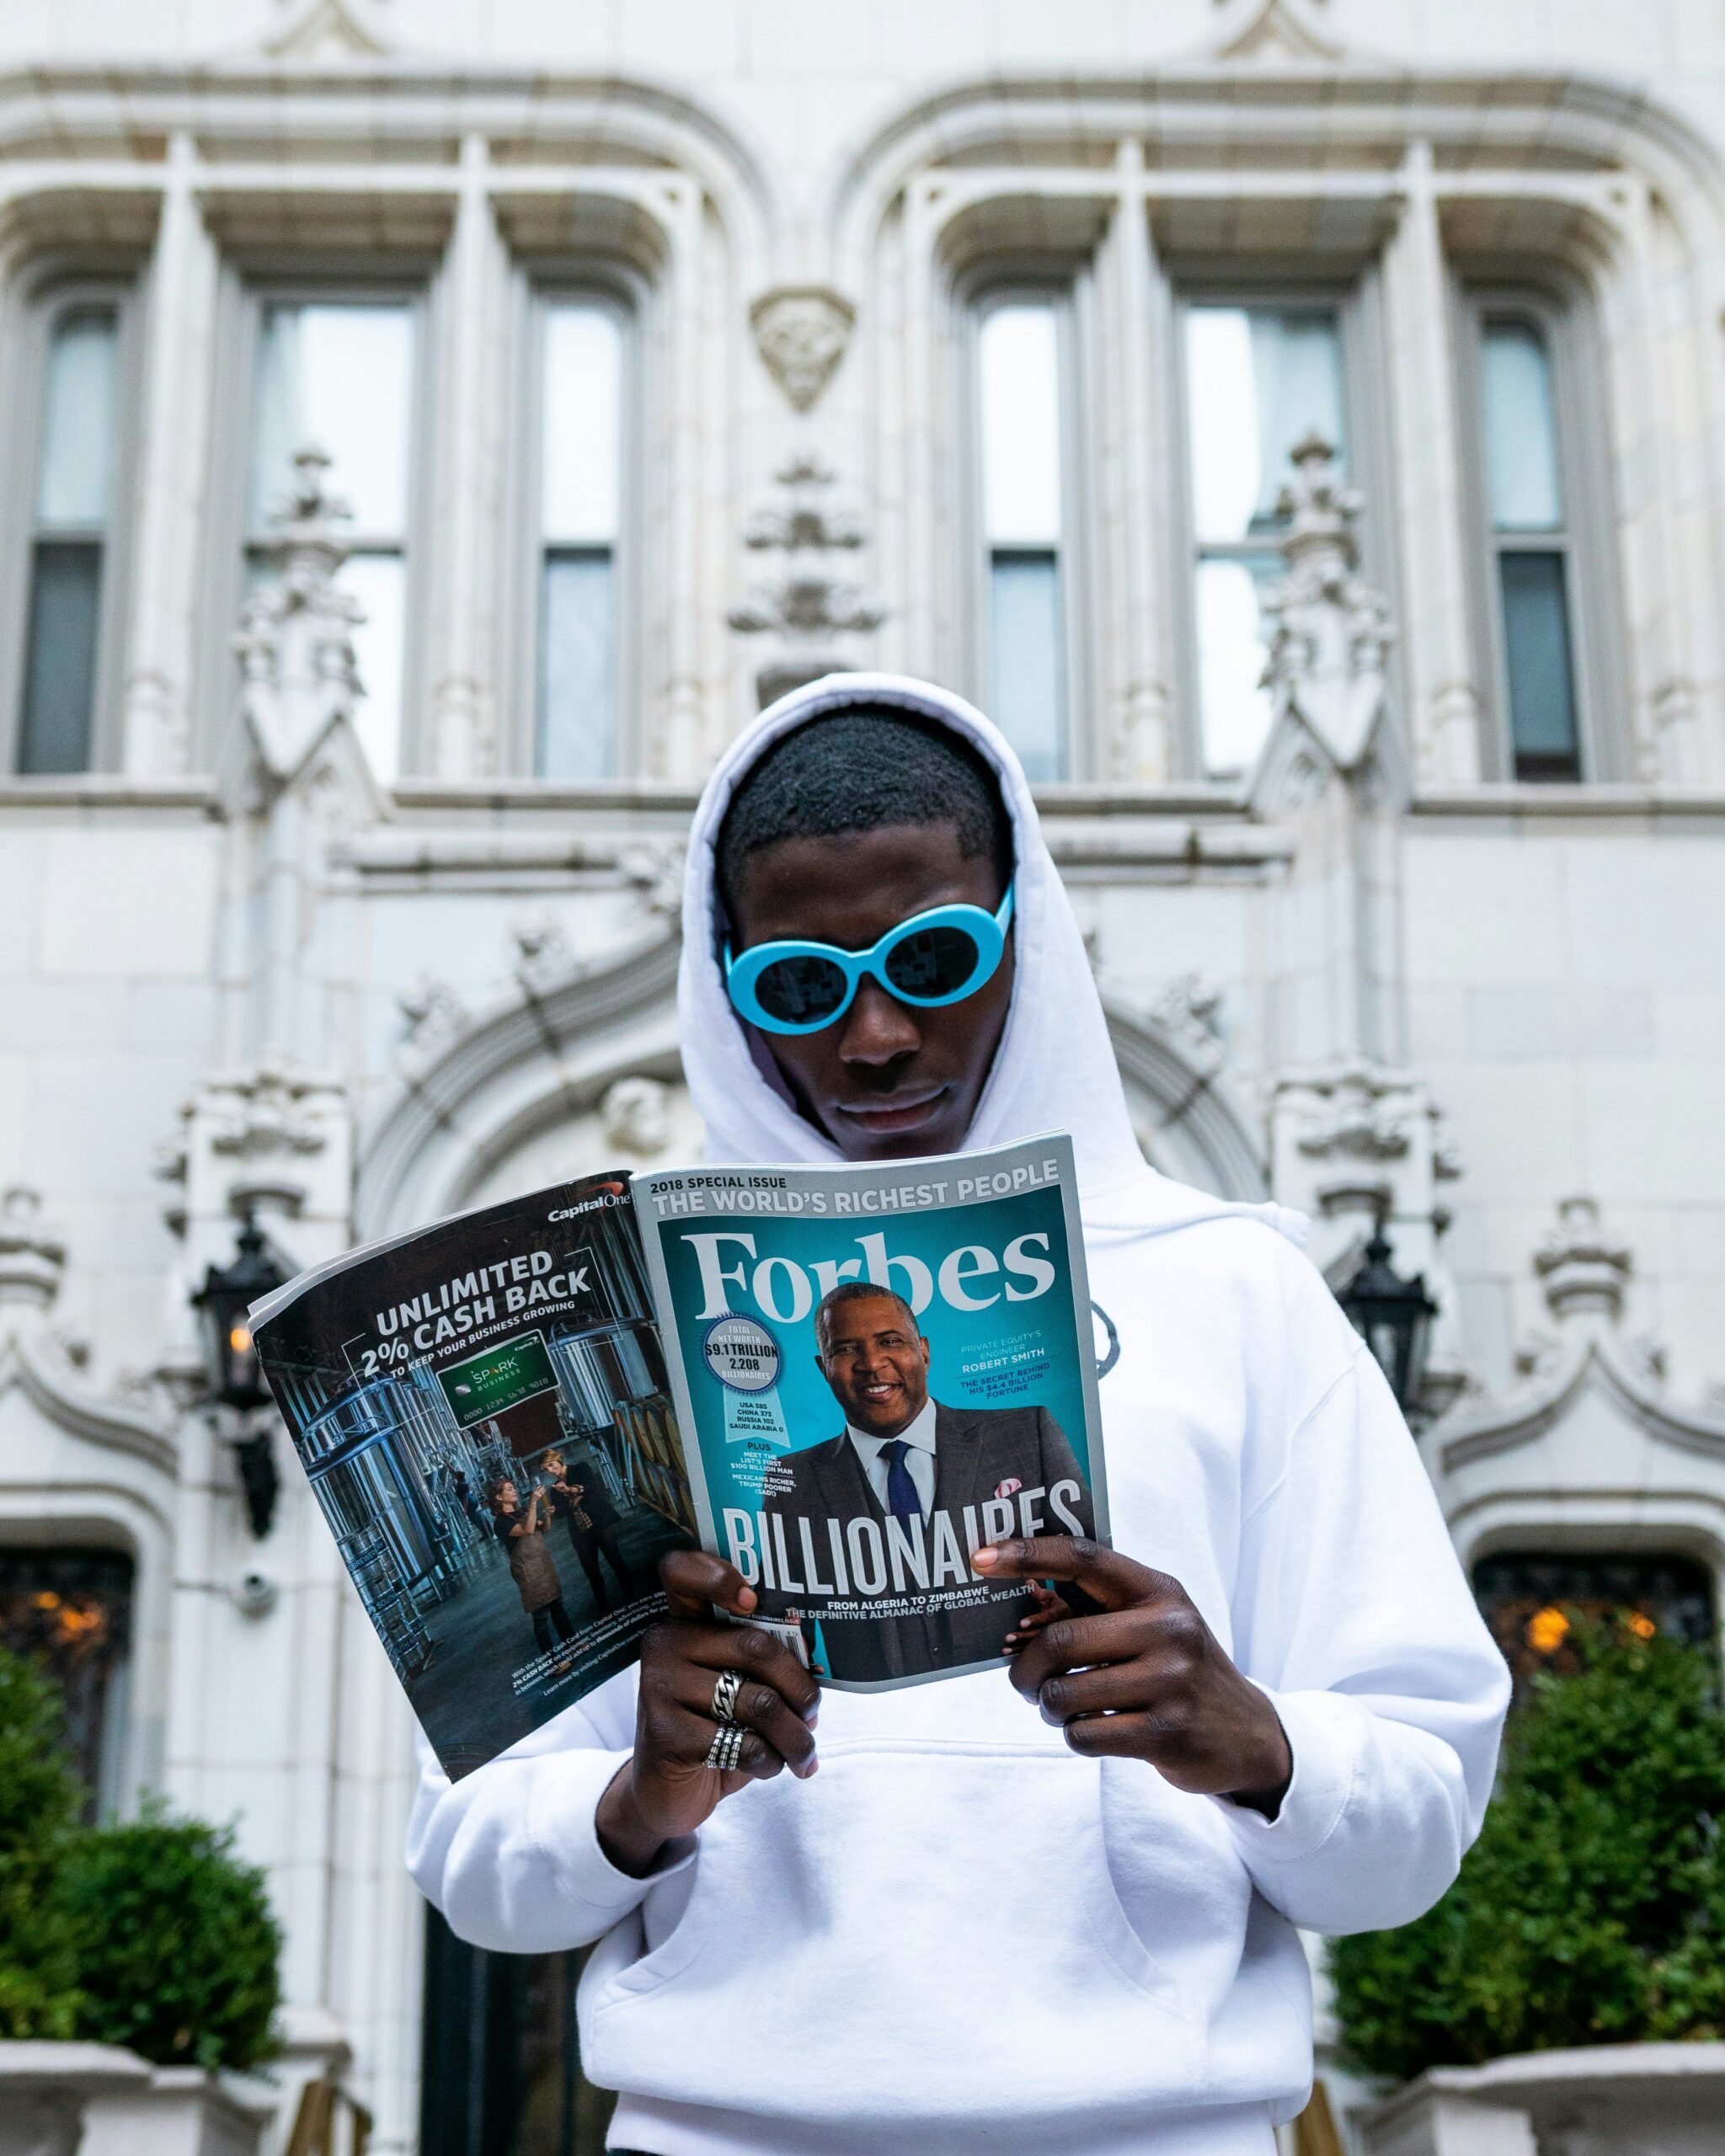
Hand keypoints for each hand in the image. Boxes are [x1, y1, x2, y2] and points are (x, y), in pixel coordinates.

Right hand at [596, 1550, 820, 1875]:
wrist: (666, 1793)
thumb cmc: (713, 1728)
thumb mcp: (733, 1688)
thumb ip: (759, 1663)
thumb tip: (819, 1664)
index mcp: (682, 1621)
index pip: (681, 1573)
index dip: (715, 1574)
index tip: (752, 1600)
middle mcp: (663, 1644)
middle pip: (756, 1647)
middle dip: (800, 1689)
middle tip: (813, 1714)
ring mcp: (658, 1688)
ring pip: (759, 1702)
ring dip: (795, 1736)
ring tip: (804, 1753)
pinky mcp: (665, 1734)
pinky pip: (743, 1743)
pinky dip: (769, 1761)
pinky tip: (768, 1767)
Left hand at [973, 1538, 1291, 1815]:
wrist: (1245, 1733)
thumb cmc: (1175, 1669)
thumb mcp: (1150, 1625)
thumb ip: (1096, 1611)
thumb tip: (1019, 1608)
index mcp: (1157, 1591)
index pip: (1083, 1559)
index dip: (1027, 1554)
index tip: (980, 1558)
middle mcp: (1168, 1628)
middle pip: (1059, 1639)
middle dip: (1024, 1666)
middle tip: (1021, 1679)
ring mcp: (1171, 1682)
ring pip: (1064, 1693)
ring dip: (1048, 1707)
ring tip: (1062, 1706)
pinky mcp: (1167, 1732)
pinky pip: (1084, 1735)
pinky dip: (1074, 1736)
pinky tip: (1093, 1730)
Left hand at [1002, 1582, 1069, 1649]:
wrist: (1065, 1621)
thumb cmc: (1054, 1605)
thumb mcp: (1049, 1596)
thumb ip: (1038, 1592)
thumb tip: (1028, 1583)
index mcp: (1060, 1612)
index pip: (1048, 1617)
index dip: (1035, 1620)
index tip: (1021, 1623)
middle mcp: (1058, 1628)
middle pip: (1040, 1634)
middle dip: (1024, 1637)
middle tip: (1009, 1637)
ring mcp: (1052, 1639)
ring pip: (1035, 1645)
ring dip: (1020, 1647)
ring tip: (1006, 1648)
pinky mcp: (1045, 1647)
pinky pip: (1032, 1651)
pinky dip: (1019, 1652)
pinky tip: (1008, 1652)